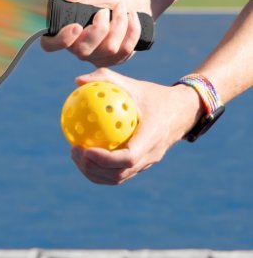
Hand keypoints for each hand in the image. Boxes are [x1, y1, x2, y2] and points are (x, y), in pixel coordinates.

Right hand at [41, 0, 150, 66]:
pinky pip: (125, 50)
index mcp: (65, 32)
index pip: (50, 45)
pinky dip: (132, 29)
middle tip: (104, 11)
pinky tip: (132, 17)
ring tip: (121, 8)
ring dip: (119, 24)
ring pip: (109, 49)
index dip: (61, 40)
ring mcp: (96, 57)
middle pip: (83, 51)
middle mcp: (77, 48)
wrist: (132, 2)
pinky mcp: (115, 60)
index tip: (76, 26)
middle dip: (99, 29)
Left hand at [69, 68, 203, 184]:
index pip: (128, 158)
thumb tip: (78, 81)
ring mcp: (147, 163)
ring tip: (76, 155)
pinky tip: (85, 154)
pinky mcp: (142, 165)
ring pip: (118, 178)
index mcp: (152, 137)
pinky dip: (100, 170)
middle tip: (74, 151)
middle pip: (119, 174)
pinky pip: (119, 173)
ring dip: (94, 172)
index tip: (85, 149)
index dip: (105, 159)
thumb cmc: (154, 95)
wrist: (182, 111)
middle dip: (93, 168)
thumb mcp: (133, 84)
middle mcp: (151, 155)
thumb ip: (106, 79)